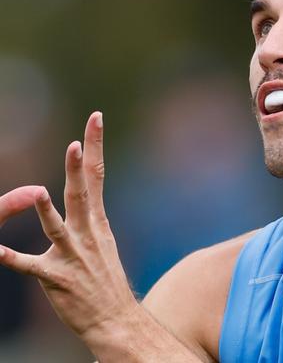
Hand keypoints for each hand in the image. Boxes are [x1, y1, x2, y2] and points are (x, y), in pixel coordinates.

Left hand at [0, 112, 138, 344]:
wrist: (116, 318)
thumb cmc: (105, 280)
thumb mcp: (103, 242)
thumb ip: (89, 217)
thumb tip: (85, 193)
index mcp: (97, 222)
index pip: (97, 175)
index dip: (95, 146)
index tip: (95, 119)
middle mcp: (88, 234)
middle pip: (82, 193)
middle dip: (78, 167)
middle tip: (76, 142)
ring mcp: (73, 256)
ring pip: (57, 228)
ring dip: (46, 211)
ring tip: (38, 193)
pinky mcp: (56, 279)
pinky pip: (28, 266)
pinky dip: (9, 258)